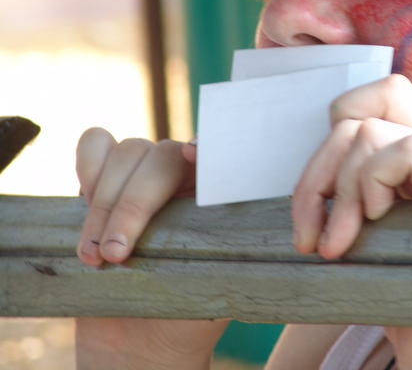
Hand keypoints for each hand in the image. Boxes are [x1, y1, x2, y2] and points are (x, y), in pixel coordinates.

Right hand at [74, 128, 226, 368]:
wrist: (140, 343)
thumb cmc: (184, 318)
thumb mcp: (216, 291)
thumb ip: (229, 259)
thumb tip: (249, 238)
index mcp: (222, 197)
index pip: (221, 157)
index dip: (208, 149)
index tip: (193, 156)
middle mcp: (187, 176)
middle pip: (163, 157)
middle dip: (133, 205)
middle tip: (115, 255)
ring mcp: (146, 173)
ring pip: (128, 153)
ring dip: (104, 204)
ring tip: (95, 257)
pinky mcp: (106, 178)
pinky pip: (96, 145)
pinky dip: (88, 165)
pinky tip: (84, 199)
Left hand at [291, 74, 411, 258]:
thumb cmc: (395, 284)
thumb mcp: (365, 223)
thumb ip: (356, 182)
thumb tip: (319, 157)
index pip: (387, 90)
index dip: (342, 115)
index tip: (324, 184)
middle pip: (367, 107)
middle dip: (320, 168)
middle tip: (310, 228)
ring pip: (372, 132)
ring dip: (338, 191)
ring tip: (337, 242)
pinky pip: (408, 151)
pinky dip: (373, 186)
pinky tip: (375, 225)